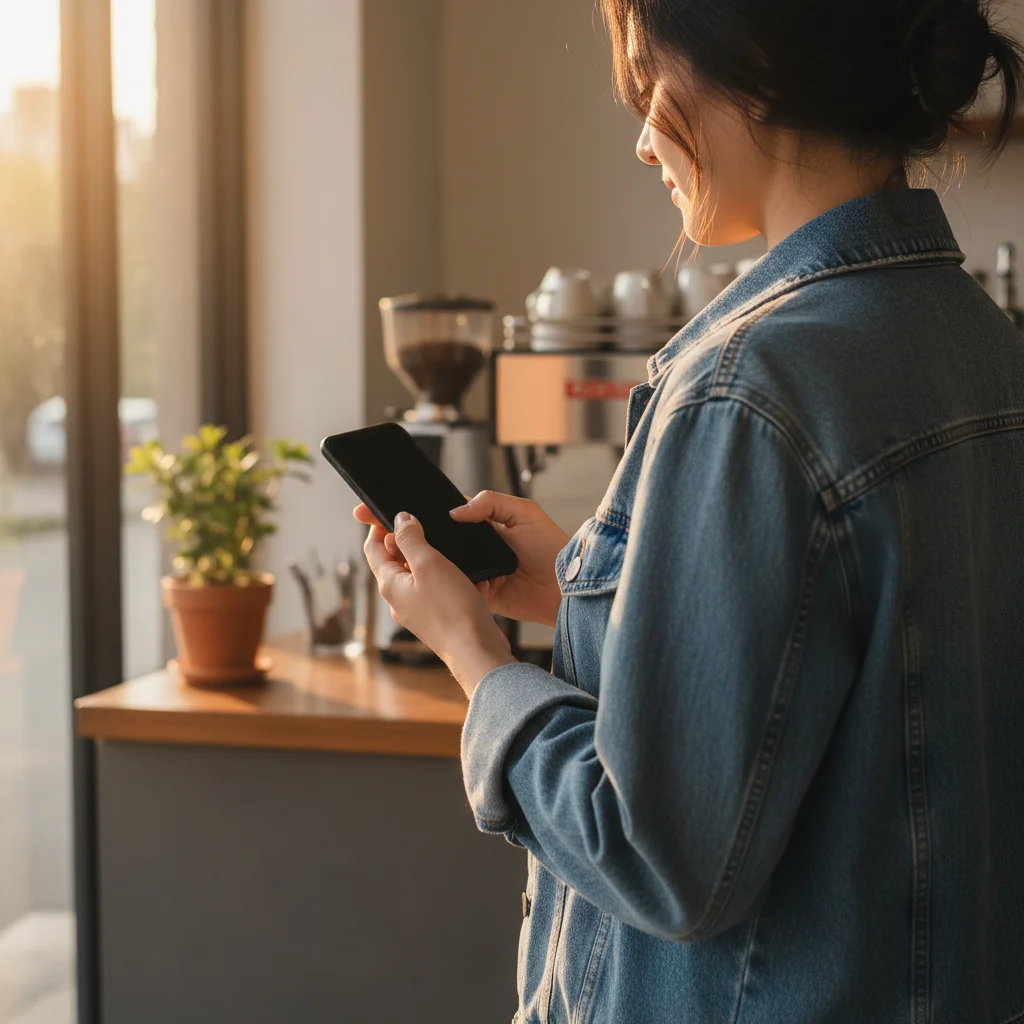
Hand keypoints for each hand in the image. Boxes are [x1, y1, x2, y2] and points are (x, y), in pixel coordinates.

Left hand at [362, 512, 516, 696]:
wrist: (475, 650)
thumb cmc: (452, 610)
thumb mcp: (429, 564)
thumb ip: (411, 539)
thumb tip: (400, 519)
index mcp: (390, 585)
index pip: (373, 549)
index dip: (379, 527)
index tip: (393, 512)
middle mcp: (398, 599)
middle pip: (393, 561)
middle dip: (407, 541)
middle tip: (426, 526)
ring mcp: (416, 610)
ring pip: (415, 575)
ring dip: (428, 557)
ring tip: (447, 548)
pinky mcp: (435, 617)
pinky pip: (433, 589)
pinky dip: (442, 575)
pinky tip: (461, 572)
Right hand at [449, 491, 568, 628]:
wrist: (563, 586)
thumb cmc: (551, 546)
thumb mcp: (524, 512)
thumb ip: (490, 502)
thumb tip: (456, 511)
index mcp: (490, 525)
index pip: (459, 516)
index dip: (447, 516)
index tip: (436, 517)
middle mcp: (482, 548)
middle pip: (451, 543)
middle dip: (445, 543)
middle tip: (442, 543)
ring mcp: (482, 572)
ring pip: (452, 567)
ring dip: (451, 566)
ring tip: (456, 562)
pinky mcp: (483, 594)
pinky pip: (464, 590)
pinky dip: (463, 586)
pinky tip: (472, 580)